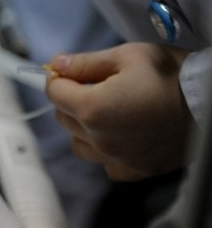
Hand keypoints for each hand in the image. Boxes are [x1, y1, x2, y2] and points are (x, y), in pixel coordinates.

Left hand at [45, 43, 194, 180]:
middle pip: (63, 118)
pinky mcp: (135, 171)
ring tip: (109, 109)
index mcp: (92, 108)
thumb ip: (85, 63)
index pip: (53, 92)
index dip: (60, 77)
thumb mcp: (128, 56)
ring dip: (84, 126)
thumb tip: (56, 65)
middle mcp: (99, 139)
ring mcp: (116, 158)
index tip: (71, 71)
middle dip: (72, 99)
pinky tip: (121, 133)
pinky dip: (105, 149)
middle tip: (97, 84)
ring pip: (78, 142)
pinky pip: (104, 163)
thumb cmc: (174, 76)